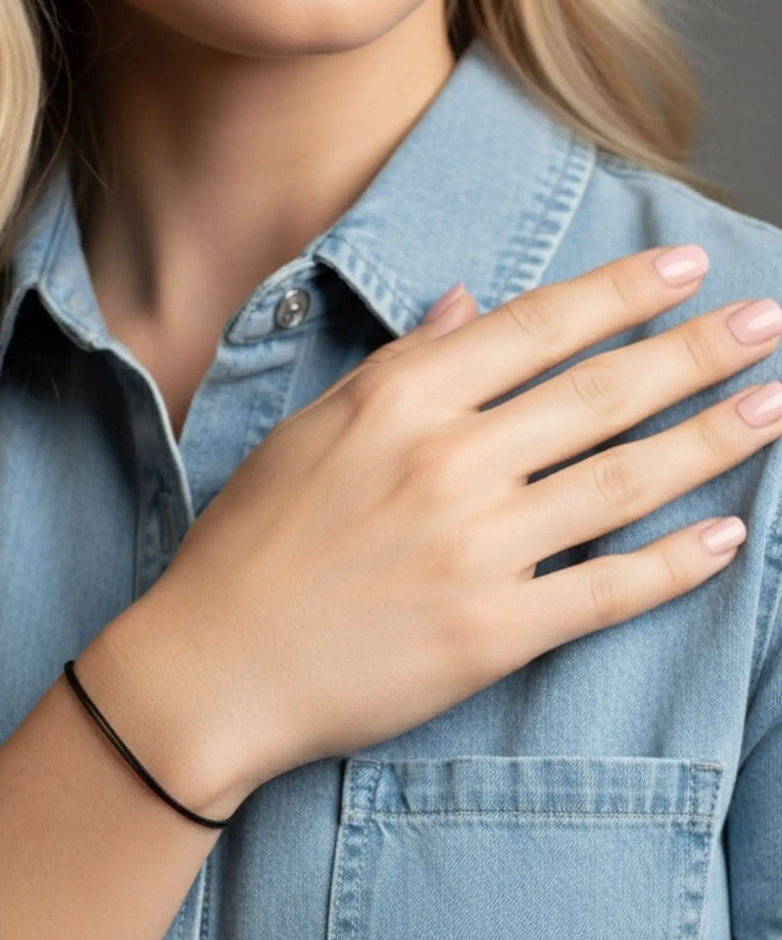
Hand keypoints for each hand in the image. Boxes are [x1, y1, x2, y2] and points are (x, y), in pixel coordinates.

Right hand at [80, 246, 781, 821]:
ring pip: (627, 483)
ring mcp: (476, 550)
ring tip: (775, 409)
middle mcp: (448, 463)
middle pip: (603, 394)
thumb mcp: (308, 432)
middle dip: (699, 353)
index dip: (622, 294)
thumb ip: (398, 366)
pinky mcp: (492, 634)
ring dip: (715, 441)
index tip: (685, 272)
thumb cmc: (246, 546)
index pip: (537, 327)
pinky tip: (729, 538)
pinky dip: (677, 565)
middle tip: (768, 327)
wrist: (213, 667)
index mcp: (398, 402)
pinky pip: (608, 592)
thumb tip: (468, 306)